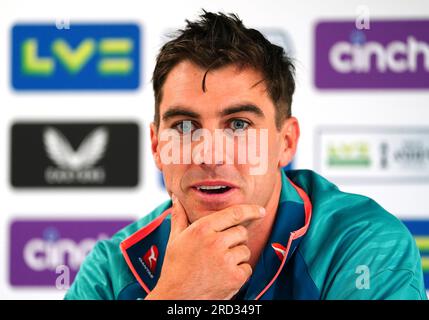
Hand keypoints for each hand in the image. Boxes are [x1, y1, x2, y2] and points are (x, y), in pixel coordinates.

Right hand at [145, 195, 264, 299]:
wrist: (177, 297)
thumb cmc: (176, 267)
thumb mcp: (175, 239)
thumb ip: (180, 217)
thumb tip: (177, 199)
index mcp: (202, 229)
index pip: (234, 214)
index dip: (250, 210)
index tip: (260, 210)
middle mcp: (215, 242)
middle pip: (241, 232)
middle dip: (235, 239)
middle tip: (221, 249)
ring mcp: (226, 260)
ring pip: (245, 250)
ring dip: (237, 256)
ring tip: (219, 264)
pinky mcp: (234, 277)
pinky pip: (247, 268)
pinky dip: (239, 272)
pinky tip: (224, 275)